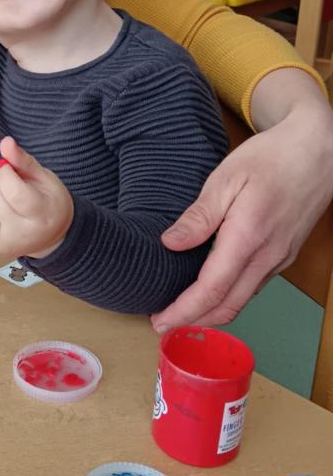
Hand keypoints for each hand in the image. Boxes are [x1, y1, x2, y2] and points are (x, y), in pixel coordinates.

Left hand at [0, 136, 73, 257]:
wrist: (51, 236)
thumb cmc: (48, 201)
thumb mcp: (43, 178)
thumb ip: (22, 160)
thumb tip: (5, 142)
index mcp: (41, 214)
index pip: (13, 191)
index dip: (5, 173)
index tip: (9, 170)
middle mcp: (22, 233)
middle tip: (5, 183)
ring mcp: (4, 244)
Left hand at [152, 100, 332, 330]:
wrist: (319, 152)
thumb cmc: (272, 158)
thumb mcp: (227, 178)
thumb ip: (199, 215)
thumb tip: (170, 244)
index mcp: (248, 238)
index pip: (212, 290)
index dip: (184, 311)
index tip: (159, 321)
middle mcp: (267, 257)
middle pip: (228, 306)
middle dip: (193, 320)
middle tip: (162, 322)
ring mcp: (279, 260)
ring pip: (242, 300)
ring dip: (211, 312)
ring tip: (180, 309)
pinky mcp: (284, 256)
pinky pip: (253, 287)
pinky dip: (228, 297)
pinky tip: (210, 290)